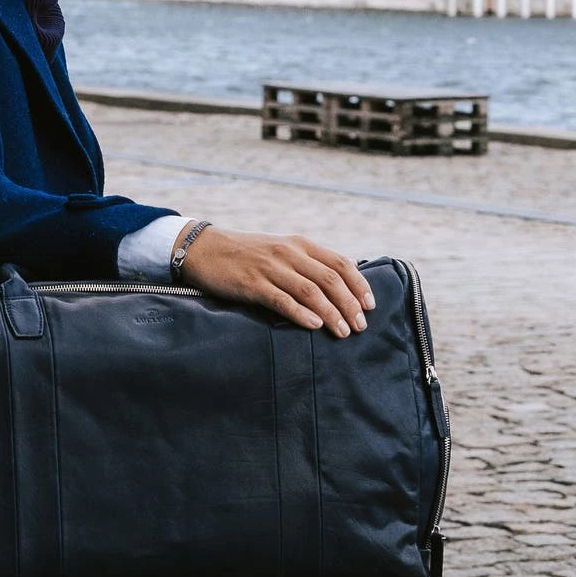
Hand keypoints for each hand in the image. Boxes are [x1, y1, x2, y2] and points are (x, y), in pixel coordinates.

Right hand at [176, 227, 373, 337]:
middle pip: (329, 279)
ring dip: (331, 313)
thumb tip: (344, 274)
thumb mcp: (281, 249)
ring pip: (310, 291)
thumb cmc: (246, 253)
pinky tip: (314, 325)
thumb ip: (310, 261)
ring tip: (342, 332)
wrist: (205, 248)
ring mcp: (270, 268)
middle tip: (360, 326)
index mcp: (299, 244)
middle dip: (349, 304)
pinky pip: (282, 300)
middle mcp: (288, 253)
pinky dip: (301, 313)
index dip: (359, 285)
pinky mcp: (252, 283)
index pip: (340, 263)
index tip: (370, 306)